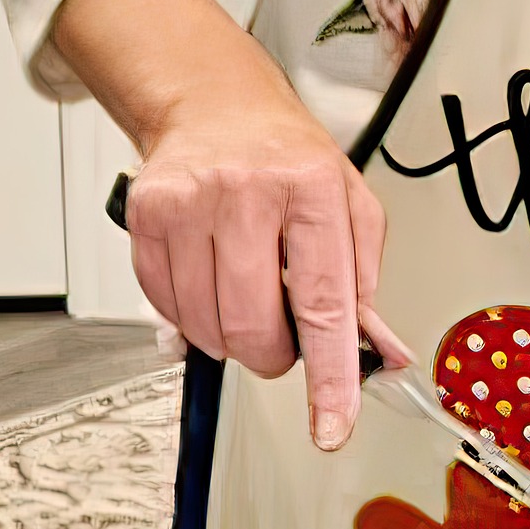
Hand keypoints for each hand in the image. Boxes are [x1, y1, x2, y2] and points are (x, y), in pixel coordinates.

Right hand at [125, 86, 410, 447]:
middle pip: (255, 326)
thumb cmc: (289, 160)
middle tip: (283, 332)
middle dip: (273, 354)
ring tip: (246, 296)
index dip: (329, 375)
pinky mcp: (146, 215)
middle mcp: (248, 192)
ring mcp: (190, 203)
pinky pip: (164, 307)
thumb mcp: (351, 207)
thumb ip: (366, 285)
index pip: (326, 304)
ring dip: (229, 337)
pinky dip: (190, 317)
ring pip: (205, 326)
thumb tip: (383, 354)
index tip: (332, 424)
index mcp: (314, 189)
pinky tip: (210, 283)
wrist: (218, 105)